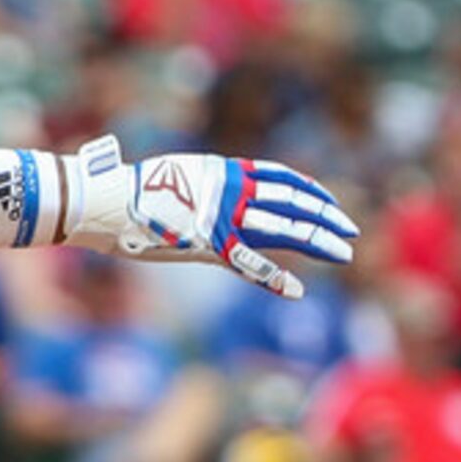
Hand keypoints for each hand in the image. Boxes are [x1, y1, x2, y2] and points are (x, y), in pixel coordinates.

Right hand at [62, 137, 356, 298]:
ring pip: (283, 229)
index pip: (283, 178)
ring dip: (317, 241)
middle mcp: (232, 192)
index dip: (312, 190)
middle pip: (293, 204)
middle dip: (326, 219)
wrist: (108, 200)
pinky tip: (298, 290)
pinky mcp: (209, 246)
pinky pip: (249, 265)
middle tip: (351, 232)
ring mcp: (223, 219)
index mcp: (227, 171)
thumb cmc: (133, 189)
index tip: (332, 202)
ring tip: (344, 254)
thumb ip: (205, 183)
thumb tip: (213, 188)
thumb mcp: (179, 176)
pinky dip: (275, 279)